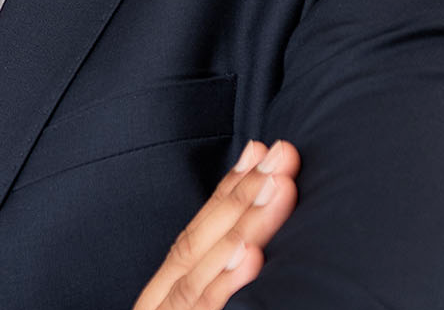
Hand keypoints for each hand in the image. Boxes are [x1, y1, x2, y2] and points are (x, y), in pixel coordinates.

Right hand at [131, 139, 299, 309]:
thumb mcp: (191, 305)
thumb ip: (211, 280)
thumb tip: (250, 241)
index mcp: (165, 290)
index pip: (197, 230)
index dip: (228, 188)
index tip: (259, 150)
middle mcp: (162, 299)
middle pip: (198, 237)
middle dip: (242, 191)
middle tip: (281, 156)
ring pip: (200, 262)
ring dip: (241, 221)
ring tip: (277, 188)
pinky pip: (201, 309)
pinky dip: (223, 280)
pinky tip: (249, 254)